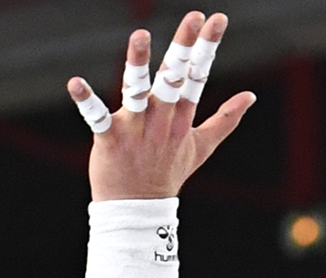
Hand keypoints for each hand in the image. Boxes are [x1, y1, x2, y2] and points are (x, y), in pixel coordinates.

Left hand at [67, 12, 254, 201]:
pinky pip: (96, 118)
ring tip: (140, 35)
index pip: (198, 76)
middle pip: (175, 77)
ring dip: (138, 62)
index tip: (217, 19)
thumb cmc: (167, 175)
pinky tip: (74, 83)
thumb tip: (251, 96)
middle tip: (194, 15)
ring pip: (138, 90)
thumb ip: (225, 119)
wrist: (137, 210)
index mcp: (181, 117)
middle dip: (184, 46)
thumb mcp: (201, 146)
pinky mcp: (110, 139)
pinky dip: (85, 100)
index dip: (207, 47)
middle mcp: (161, 119)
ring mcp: (135, 128)